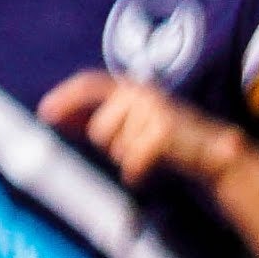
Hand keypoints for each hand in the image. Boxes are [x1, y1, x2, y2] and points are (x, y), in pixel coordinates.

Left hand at [40, 70, 241, 186]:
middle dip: (109, 145)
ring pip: (114, 146)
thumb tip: (52, 115)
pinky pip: (131, 162)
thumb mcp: (127, 123)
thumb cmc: (164, 138)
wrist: (213, 152)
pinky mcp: (164, 133)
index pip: (91, 84)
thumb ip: (91, 117)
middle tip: (135, 147)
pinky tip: (151, 170)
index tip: (44, 112)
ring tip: (149, 153)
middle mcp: (143, 94)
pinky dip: (137, 173)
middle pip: (98, 129)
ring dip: (126, 157)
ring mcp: (155, 112)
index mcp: (132, 88)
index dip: (66, 97)